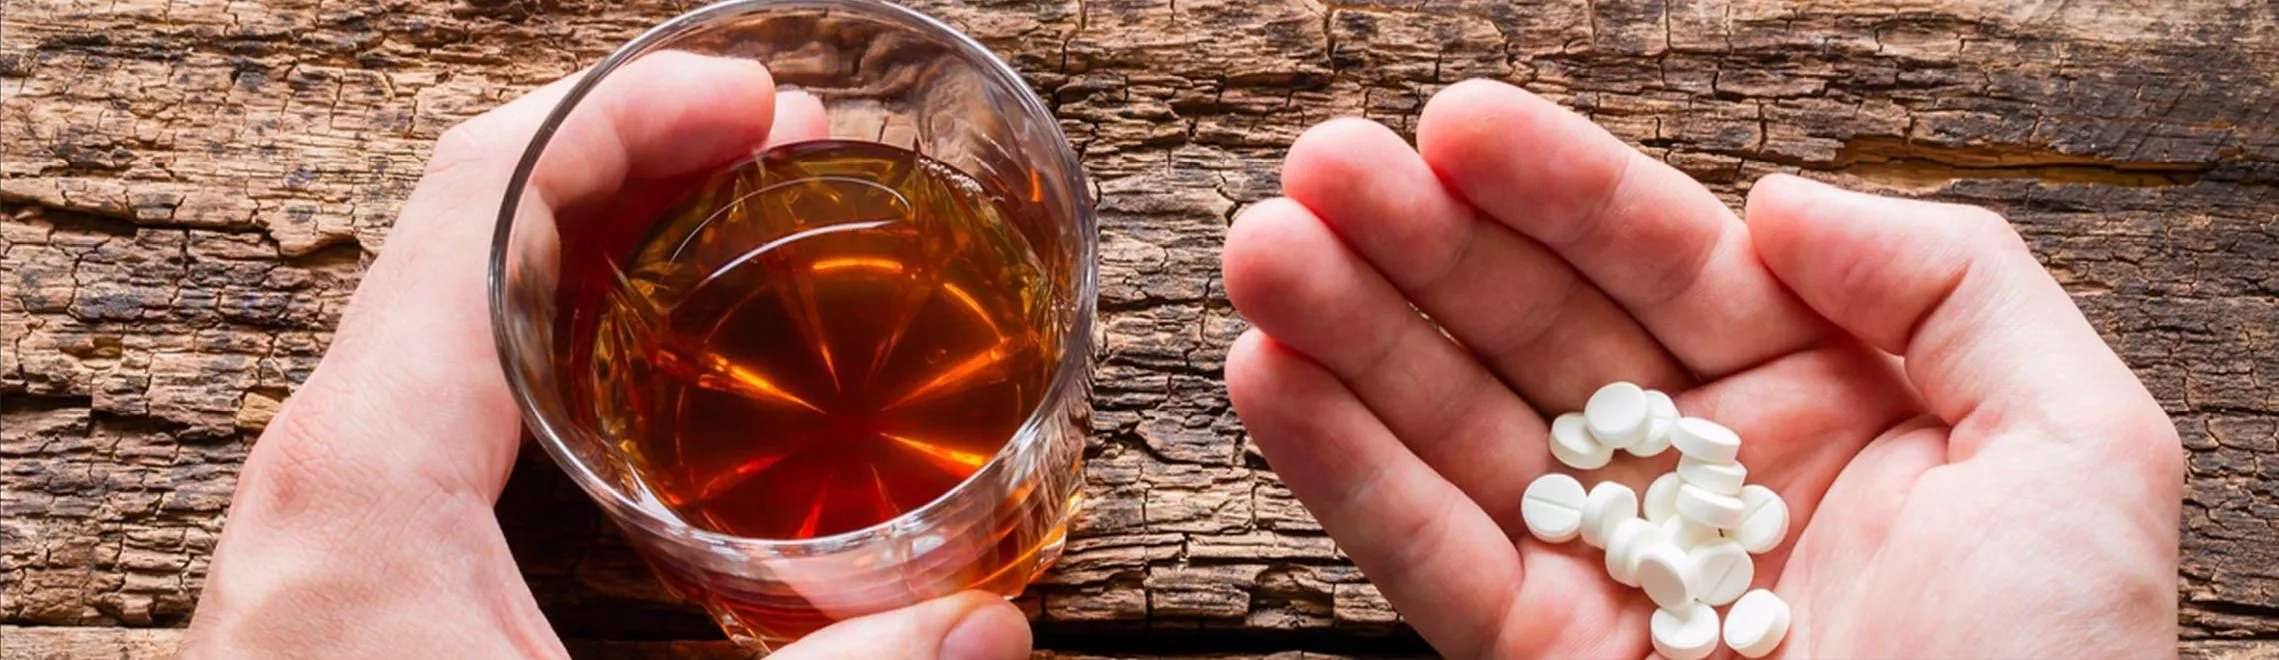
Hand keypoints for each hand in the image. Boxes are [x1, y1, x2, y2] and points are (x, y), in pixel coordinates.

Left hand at [178, 52, 1030, 659]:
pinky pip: (452, 386)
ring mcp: (326, 516)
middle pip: (473, 222)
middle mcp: (323, 468)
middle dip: (639, 155)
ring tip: (741, 220)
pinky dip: (564, 326)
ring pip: (459, 301)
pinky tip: (659, 363)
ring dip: (603, 235)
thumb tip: (987, 627)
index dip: (632, 116)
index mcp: (365, 477)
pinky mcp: (350, 570)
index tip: (763, 107)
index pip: (487, 200)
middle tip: (786, 149)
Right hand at [1223, 79, 2181, 657]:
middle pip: (1533, 329)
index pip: (1661, 261)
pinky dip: (1347, 474)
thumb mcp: (2079, 449)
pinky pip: (1432, 558)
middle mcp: (1703, 472)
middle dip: (1419, 245)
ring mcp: (1616, 573)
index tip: (1449, 123)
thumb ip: (1949, 286)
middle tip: (1315, 173)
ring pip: (1459, 431)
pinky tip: (1276, 384)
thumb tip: (1773, 203)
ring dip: (1351, 338)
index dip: (1553, 187)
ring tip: (1261, 256)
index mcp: (1825, 397)